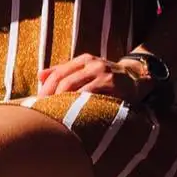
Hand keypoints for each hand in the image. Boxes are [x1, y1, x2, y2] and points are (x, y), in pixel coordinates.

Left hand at [37, 53, 151, 104]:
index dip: (46, 89)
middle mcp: (92, 63)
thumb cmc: (107, 78)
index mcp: (83, 60)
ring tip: (56, 116)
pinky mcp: (112, 85)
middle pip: (64, 80)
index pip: (58, 73)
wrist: (138, 78)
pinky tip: (73, 114)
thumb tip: (39, 76)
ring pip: (74, 87)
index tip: (38, 103)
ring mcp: (102, 73)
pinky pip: (89, 95)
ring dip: (62, 103)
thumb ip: (64, 72)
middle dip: (51, 98)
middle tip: (45, 113)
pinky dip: (78, 105)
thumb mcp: (87, 70)